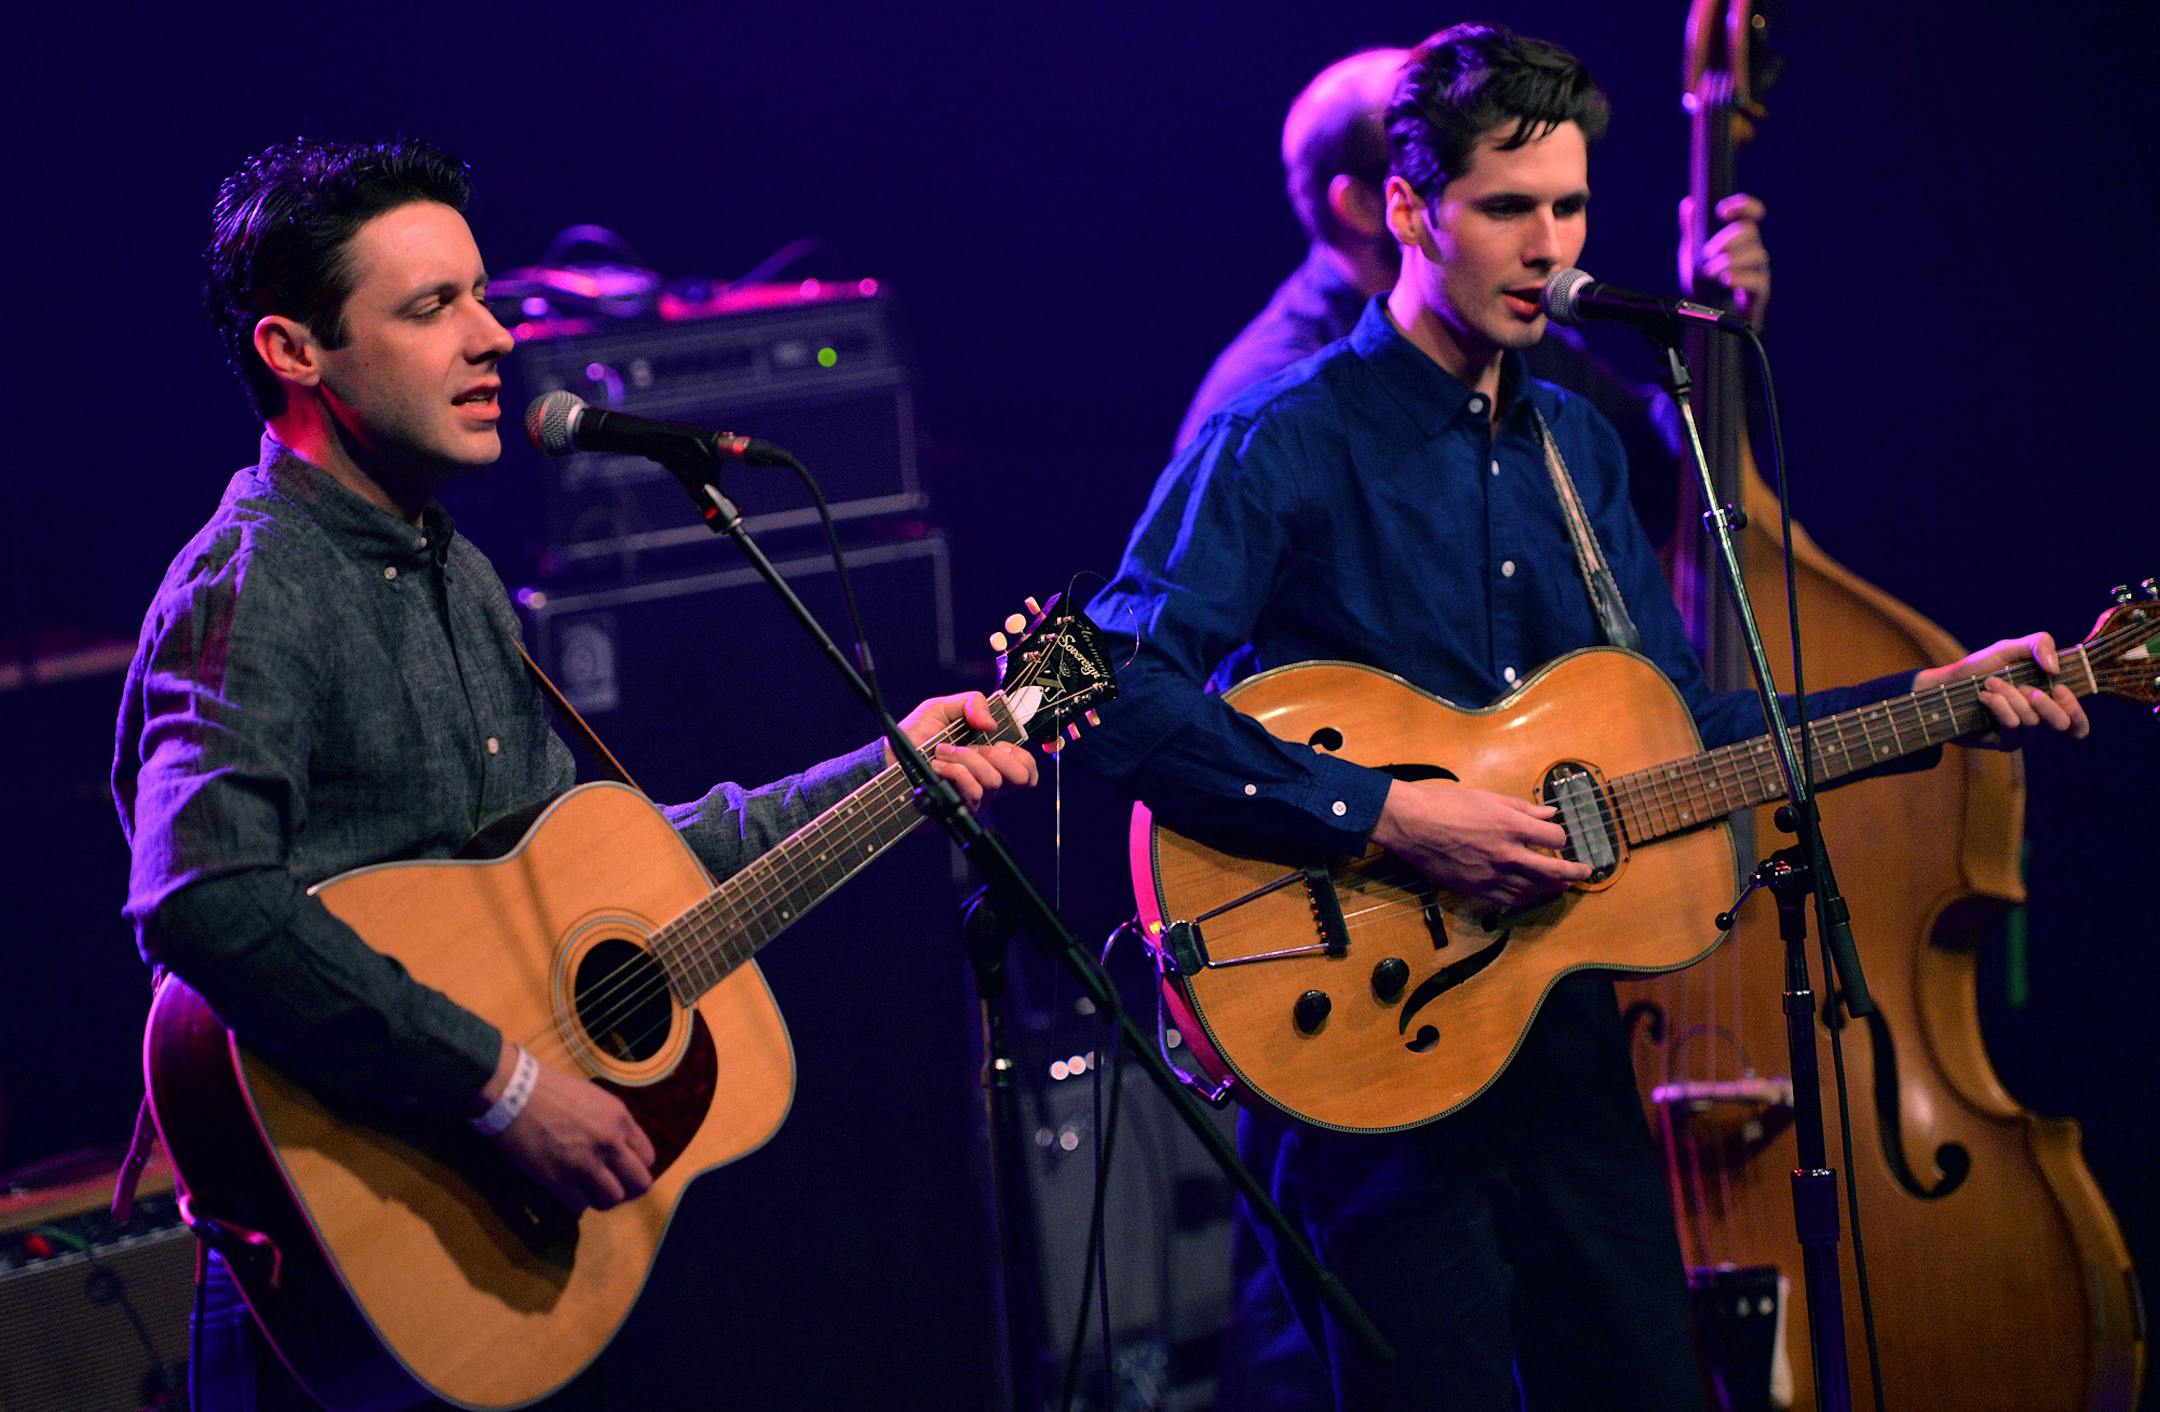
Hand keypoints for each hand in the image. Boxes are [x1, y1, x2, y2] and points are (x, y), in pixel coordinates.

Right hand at [478, 1041, 654, 1214]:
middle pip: (639, 1184)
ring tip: (587, 1191)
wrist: (513, 1092)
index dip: (636, 1168)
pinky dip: (575, 1203)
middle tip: (610, 1187)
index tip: (622, 1171)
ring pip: (611, 1199)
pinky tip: (566, 1191)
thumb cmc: (552, 1091)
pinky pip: (579, 1205)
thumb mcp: (596, 1099)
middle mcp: (609, 1142)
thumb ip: (613, 1125)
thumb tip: (621, 1150)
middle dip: (627, 1190)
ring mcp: (584, 1162)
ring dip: (600, 1199)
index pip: (648, 1158)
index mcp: (620, 1119)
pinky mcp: (558, 1179)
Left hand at [891, 691, 1039, 808]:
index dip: (1022, 757)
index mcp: (990, 759)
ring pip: (992, 780)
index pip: (1027, 770)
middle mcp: (985, 781)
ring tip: (941, 753)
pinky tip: (936, 766)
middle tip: (974, 746)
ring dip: (965, 758)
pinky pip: (973, 790)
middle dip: (998, 755)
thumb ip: (972, 702)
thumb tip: (991, 723)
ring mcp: (972, 797)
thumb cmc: (915, 735)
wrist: (886, 758)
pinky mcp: (957, 808)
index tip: (1000, 743)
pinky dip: (954, 771)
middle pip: (1019, 777)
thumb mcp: (942, 707)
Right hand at [1370, 778, 1591, 910]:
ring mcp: (1494, 874)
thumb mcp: (1488, 798)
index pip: (1555, 836)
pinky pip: (1511, 900)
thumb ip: (1522, 807)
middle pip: (1555, 870)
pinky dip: (1527, 898)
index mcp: (1512, 825)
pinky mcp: (1478, 889)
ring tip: (1563, 886)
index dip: (1560, 836)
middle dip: (1575, 872)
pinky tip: (1531, 894)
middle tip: (1585, 872)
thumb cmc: (1446, 804)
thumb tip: (1548, 811)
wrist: (1412, 825)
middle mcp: (1508, 853)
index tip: (1558, 836)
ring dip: (1554, 888)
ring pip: (1536, 889)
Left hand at [1678, 192, 1769, 327]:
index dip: (1744, 206)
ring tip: (1710, 272)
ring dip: (1730, 260)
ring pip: (1757, 254)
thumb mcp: (1692, 256)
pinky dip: (1740, 278)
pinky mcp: (1759, 294)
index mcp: (1739, 240)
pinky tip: (1725, 280)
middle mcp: (1752, 252)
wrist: (1706, 322)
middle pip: (1750, 232)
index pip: (1753, 214)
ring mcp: (1758, 272)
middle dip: (1727, 238)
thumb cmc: (1704, 287)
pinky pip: (1758, 281)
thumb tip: (1689, 203)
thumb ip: (1691, 231)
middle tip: (1706, 253)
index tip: (1722, 211)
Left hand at [1913, 631, 2090, 749]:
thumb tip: (2055, 668)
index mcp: (2049, 700)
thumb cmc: (1981, 667)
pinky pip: (2012, 726)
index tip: (2057, 687)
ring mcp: (2021, 733)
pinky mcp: (2002, 741)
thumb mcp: (2010, 648)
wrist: (1945, 684)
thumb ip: (2039, 644)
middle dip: (2046, 704)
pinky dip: (1998, 705)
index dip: (2075, 707)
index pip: (2078, 721)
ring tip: (1990, 683)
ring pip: (2032, 721)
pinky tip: (1983, 696)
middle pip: (2063, 724)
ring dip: (2011, 696)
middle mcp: (2039, 720)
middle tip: (2026, 688)